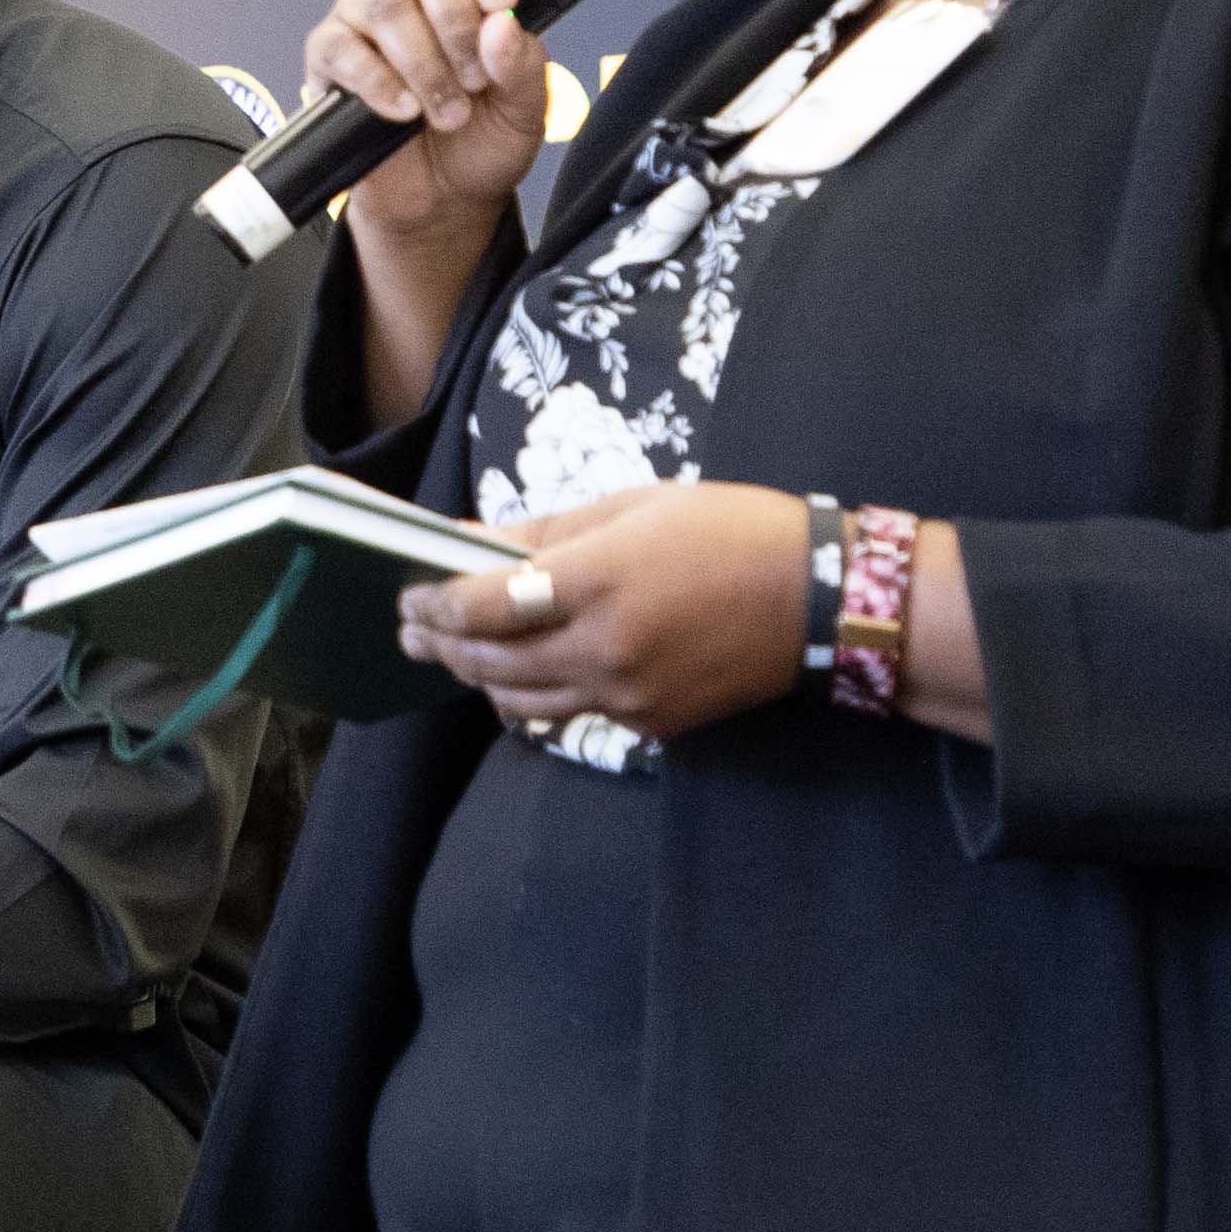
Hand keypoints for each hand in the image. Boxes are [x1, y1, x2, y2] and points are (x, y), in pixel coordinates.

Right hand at [307, 0, 556, 268]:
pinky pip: (343, 48)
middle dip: (458, 21)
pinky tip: (404, 111)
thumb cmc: (483, 140)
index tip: (503, 0)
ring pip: (386, 3)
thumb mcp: (525, 108)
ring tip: (448, 111)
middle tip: (476, 78)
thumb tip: (502, 24)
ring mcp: (366, 13)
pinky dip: (379, 82)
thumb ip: (521, 64)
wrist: (441, 201)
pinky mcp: (329, 54)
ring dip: (425, 63)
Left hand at [398, 481, 809, 745]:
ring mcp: (627, 695)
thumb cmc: (729, 531)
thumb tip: (471, 543)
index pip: (482, 606)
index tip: (410, 594)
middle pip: (489, 661)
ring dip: (478, 677)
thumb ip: (545, 533)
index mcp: (597, 580)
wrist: (821, 599)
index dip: (433, 604)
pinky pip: (571, 713)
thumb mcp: (634, 507)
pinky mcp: (650, 724)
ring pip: (520, 701)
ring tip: (453, 653)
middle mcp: (604, 647)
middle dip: (441, 644)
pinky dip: (535, 694)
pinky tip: (522, 672)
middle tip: (412, 628)